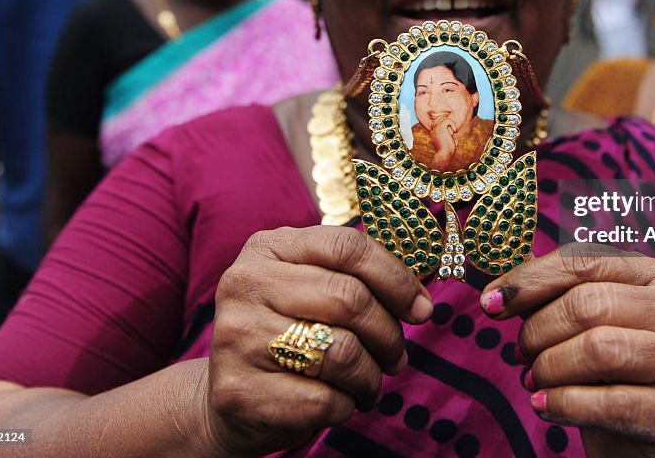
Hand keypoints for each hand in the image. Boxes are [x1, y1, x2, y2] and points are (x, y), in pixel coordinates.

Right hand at [204, 226, 432, 455]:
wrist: (232, 396)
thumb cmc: (289, 334)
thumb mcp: (312, 289)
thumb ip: (357, 279)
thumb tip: (421, 301)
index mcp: (269, 247)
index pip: (347, 247)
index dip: (396, 278)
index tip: (422, 309)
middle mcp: (245, 283)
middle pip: (349, 299)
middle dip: (388, 334)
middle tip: (397, 357)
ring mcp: (236, 336)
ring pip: (341, 352)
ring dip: (371, 376)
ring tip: (368, 383)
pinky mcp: (237, 390)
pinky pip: (322, 400)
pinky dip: (345, 406)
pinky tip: (339, 402)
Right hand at [429, 117, 457, 168]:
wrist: (444, 153)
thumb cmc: (447, 149)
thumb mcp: (446, 141)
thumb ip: (447, 135)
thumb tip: (453, 130)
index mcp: (433, 132)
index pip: (435, 120)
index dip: (443, 121)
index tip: (450, 127)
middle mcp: (433, 129)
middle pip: (439, 117)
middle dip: (447, 121)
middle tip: (452, 129)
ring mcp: (436, 128)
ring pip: (443, 118)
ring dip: (450, 123)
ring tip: (453, 131)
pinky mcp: (441, 128)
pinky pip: (447, 120)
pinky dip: (453, 124)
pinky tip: (454, 131)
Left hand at [480, 245, 654, 457]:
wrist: (652, 434)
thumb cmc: (610, 368)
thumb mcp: (586, 323)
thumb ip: (551, 297)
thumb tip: (497, 293)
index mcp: (654, 274)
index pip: (582, 261)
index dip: (529, 281)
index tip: (490, 302)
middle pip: (587, 304)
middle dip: (538, 330)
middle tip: (522, 353)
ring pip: (599, 349)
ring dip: (549, 367)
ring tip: (535, 379)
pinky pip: (611, 403)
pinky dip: (564, 403)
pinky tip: (544, 405)